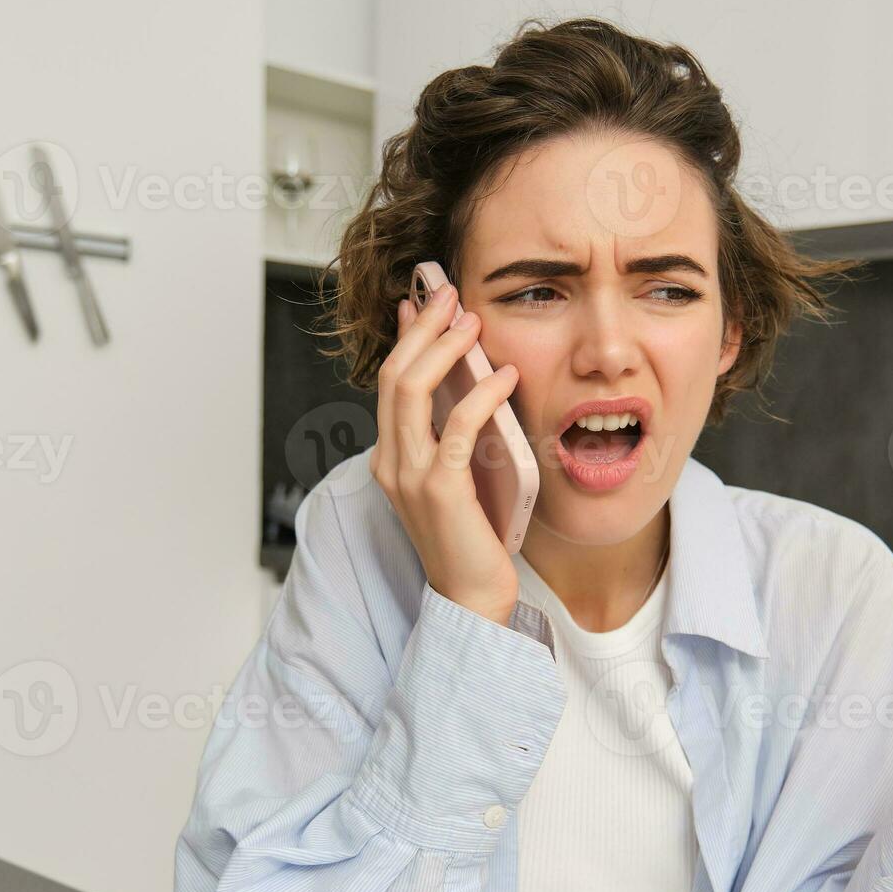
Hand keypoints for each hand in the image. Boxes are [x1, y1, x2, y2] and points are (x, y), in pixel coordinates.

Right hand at [373, 281, 522, 624]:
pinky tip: (504, 375)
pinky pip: (457, 425)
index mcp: (390, 458)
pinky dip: (481, 393)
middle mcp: (390, 462)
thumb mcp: (454, 477)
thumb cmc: (472, 538)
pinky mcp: (440, 489)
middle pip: (393, 375)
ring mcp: (410, 475)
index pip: (388, 382)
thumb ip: (450, 437)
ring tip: (472, 322)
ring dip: (443, 347)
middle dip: (422, 328)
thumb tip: (465, 388)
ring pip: (411, 389)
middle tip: (450, 294)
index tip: (421, 301)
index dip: (404, 337)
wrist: (472, 597)